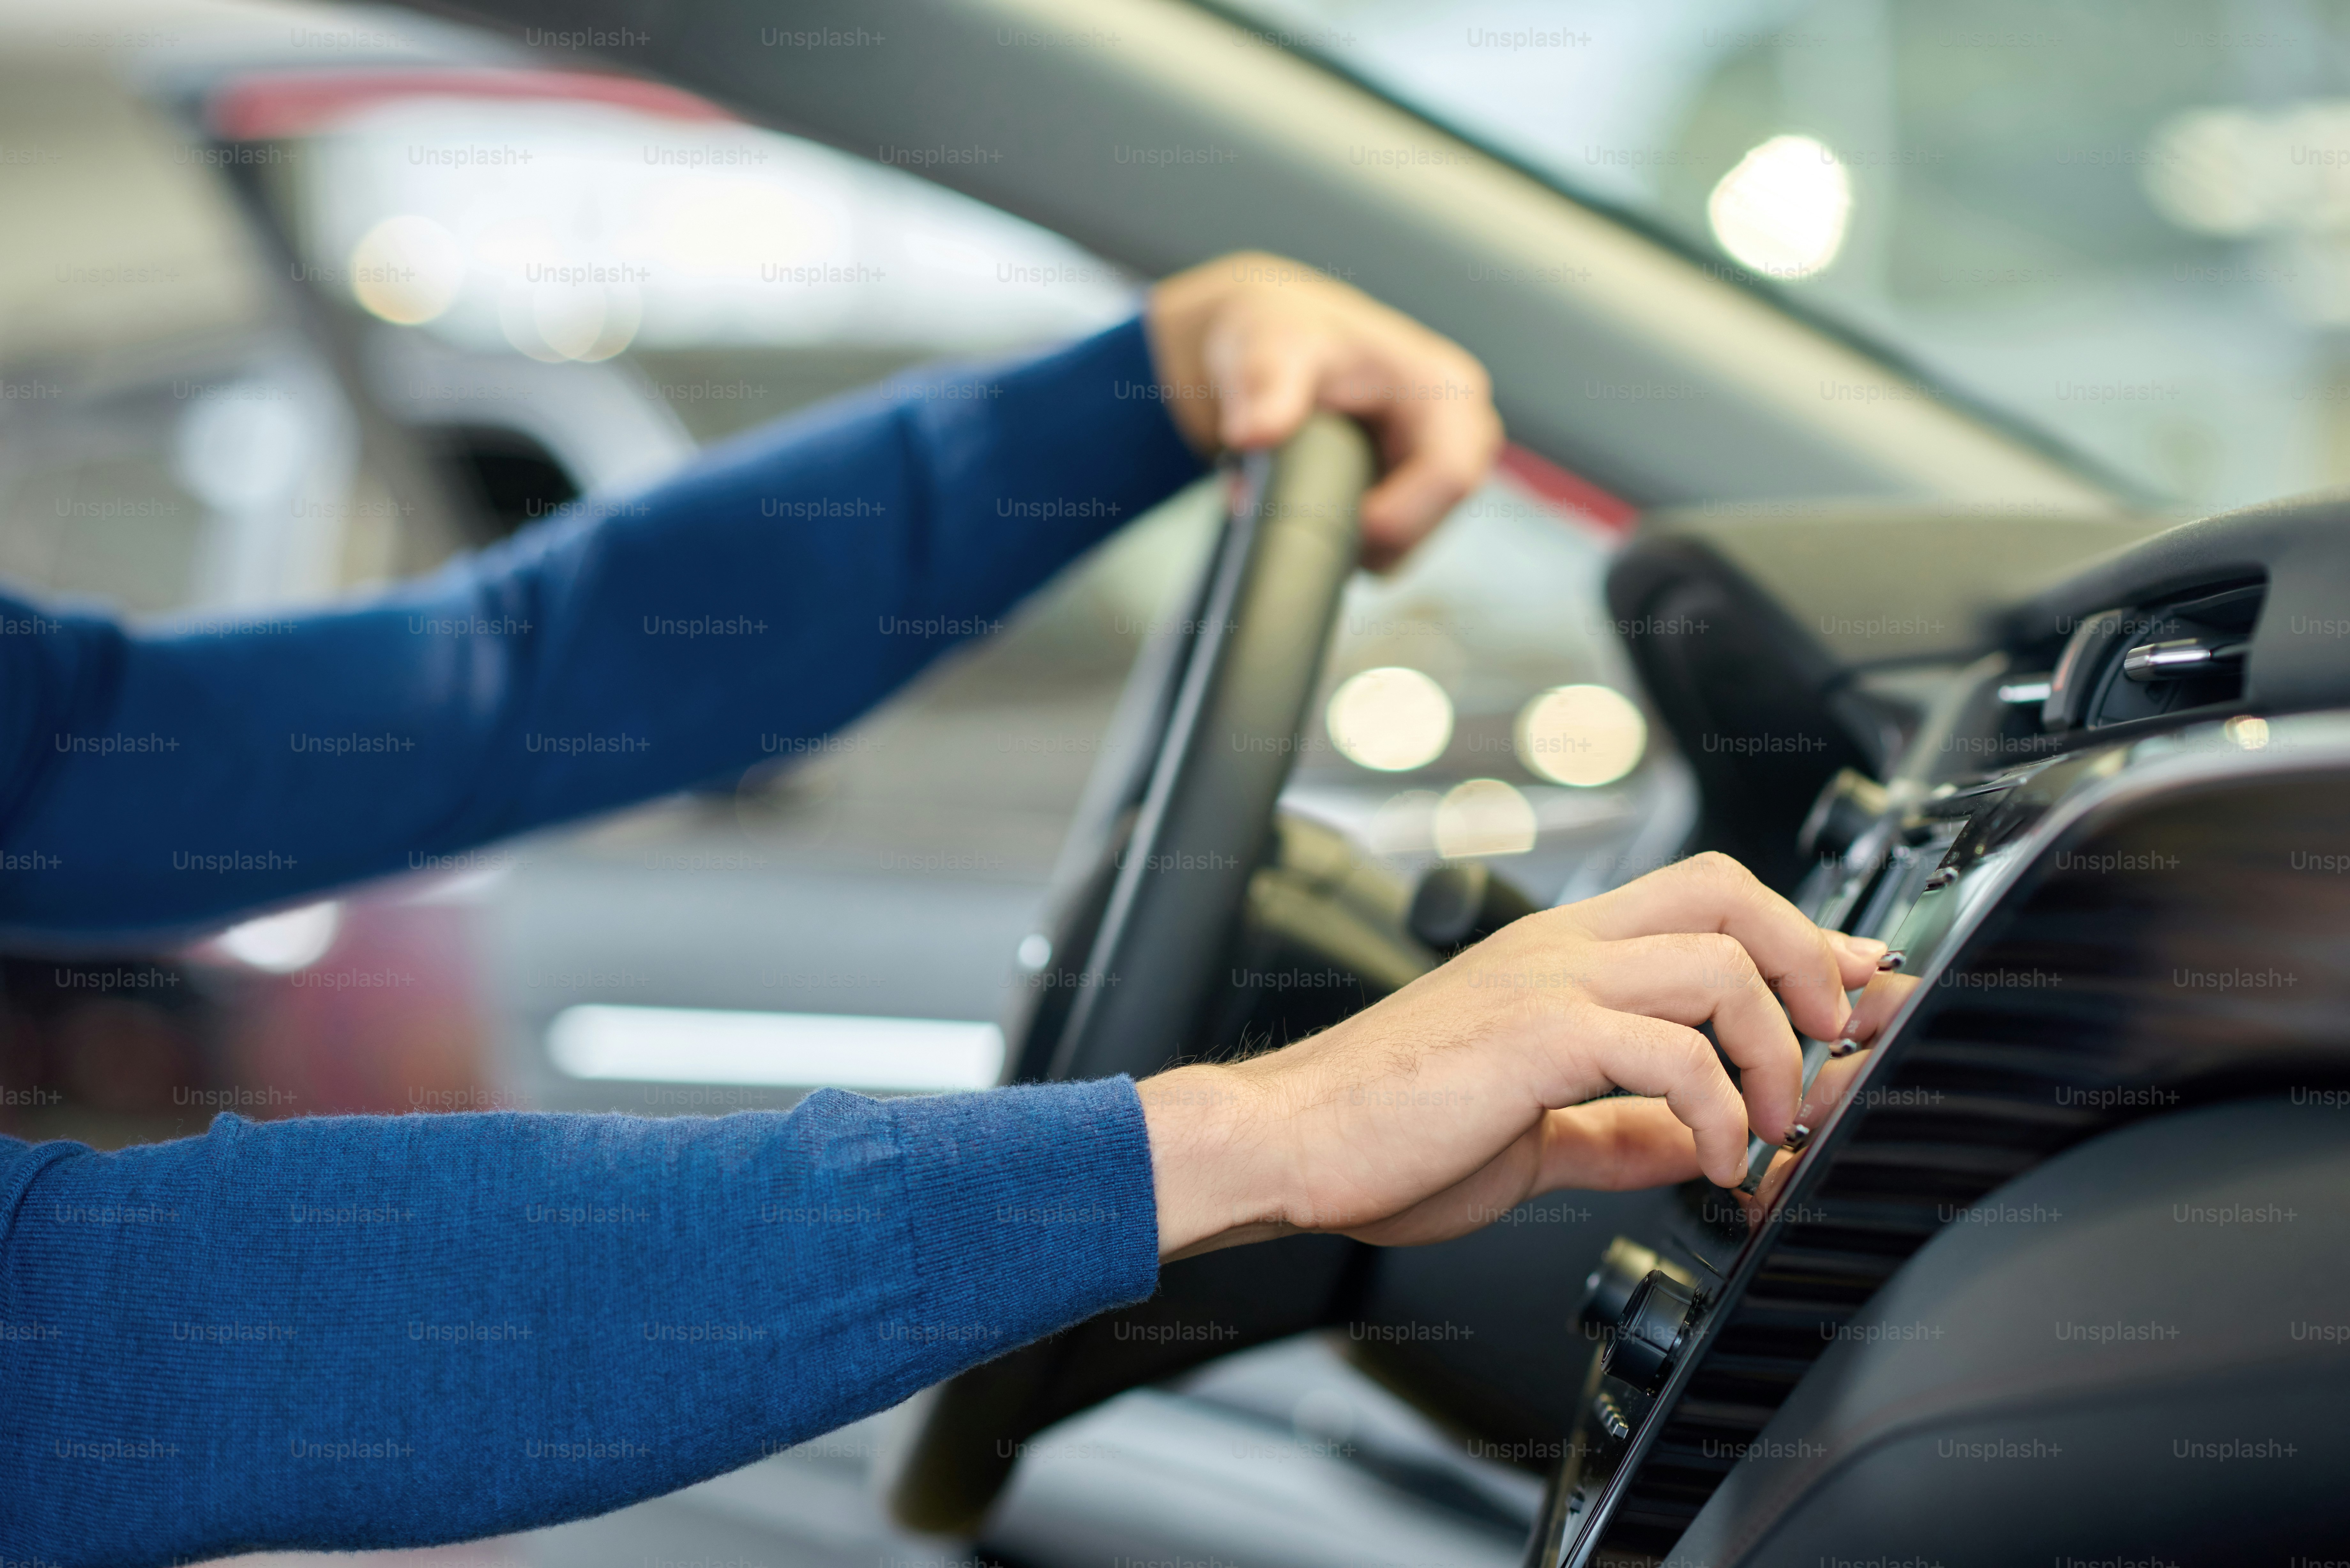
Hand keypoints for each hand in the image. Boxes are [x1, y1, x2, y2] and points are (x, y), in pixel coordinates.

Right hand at [1137, 853, 1886, 1259]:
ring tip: (1773, 1126)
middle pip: (1728, 892)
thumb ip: (1615, 1130)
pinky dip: (1718, 1109)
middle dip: (1810, 959)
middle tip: (1834, 1041)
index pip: (1703, 902)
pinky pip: (1671, 1050)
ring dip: (1776, 1048)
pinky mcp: (1536, 1036)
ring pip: (1718, 960)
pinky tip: (1712, 1161)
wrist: (1286, 1142)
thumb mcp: (1531, 1136)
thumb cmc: (1383, 1132)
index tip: (1850, 992)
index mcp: (1555, 959)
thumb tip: (1689, 1142)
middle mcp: (1560, 949)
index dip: (1796, 939)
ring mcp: (1548, 982)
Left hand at [1144, 252, 1503, 570]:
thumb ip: (1265, 387)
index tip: (1338, 525)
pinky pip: (1395, 546)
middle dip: (1368, 536)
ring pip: (1412, 544)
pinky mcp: (1419, 491)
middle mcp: (1461, 427)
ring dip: (1355, 541)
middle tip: (1306, 518)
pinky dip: (1353, 541)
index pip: (1451, 476)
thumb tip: (1253, 434)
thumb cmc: (1281, 335)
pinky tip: (1321, 506)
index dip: (1397, 517)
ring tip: (1304, 501)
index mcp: (1445, 387)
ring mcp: (1443, 463)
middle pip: (1434, 522)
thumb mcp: (1267, 348)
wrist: (1270, 345)